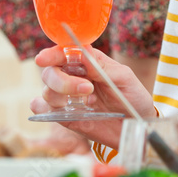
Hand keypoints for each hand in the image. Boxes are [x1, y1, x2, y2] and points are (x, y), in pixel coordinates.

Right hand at [31, 45, 156, 149]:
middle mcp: (73, 78)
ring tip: (88, 102)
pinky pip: (43, 109)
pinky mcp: (65, 116)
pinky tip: (58, 109)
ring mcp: (68, 98)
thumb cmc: (132, 97)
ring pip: (47, 91)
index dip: (52, 54)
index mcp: (87, 63)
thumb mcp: (124, 78)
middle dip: (62, 80)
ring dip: (60, 96)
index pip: (64, 53)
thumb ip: (102, 66)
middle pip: (50, 72)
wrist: (136, 126)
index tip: (44, 59)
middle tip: (87, 88)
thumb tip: (82, 50)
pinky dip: (42, 108)